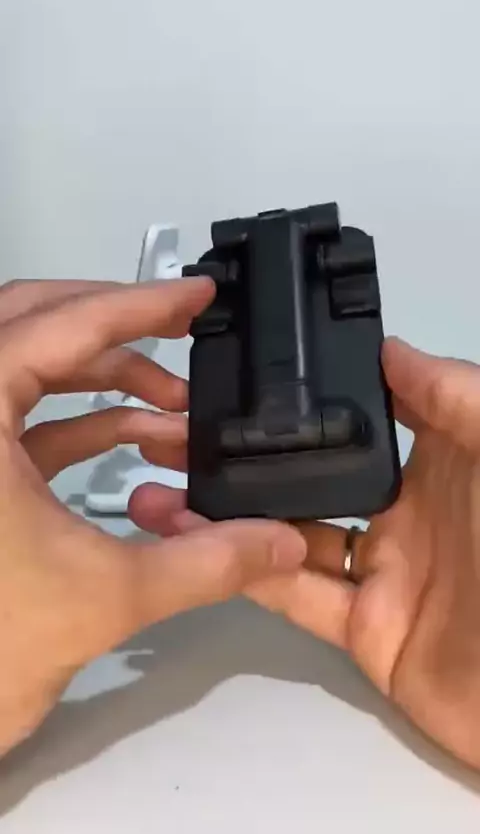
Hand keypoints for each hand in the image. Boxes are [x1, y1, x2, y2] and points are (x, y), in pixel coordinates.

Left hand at [0, 278, 305, 754]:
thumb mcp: (107, 596)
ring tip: (176, 402)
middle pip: (32, 325)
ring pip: (30, 370)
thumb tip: (279, 542)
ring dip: (105, 377)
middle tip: (181, 327)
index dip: (137, 306)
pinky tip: (142, 438)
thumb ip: (206, 563)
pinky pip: (28, 421)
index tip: (195, 296)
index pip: (59, 329)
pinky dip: (85, 421)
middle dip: (116, 325)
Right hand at [130, 339, 479, 769]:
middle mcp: (406, 516)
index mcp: (443, 467)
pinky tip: (200, 547)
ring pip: (291, 537)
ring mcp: (383, 576)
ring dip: (230, 517)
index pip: (363, 425)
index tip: (248, 380)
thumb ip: (456, 395)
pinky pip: (298, 597)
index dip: (310, 403)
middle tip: (182, 438)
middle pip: (312, 481)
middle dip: (249, 461)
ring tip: (164, 492)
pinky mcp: (367, 633)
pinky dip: (249, 573)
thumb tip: (391, 350)